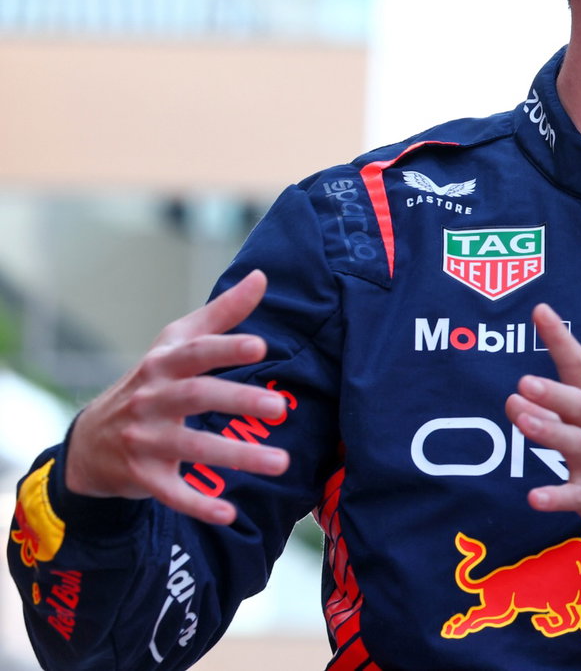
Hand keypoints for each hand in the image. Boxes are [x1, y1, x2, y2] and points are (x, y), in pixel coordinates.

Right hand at [64, 270, 289, 525]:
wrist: (90, 441)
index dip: (227, 348)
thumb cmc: (151, 381)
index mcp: (163, 365)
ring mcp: (144, 441)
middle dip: (239, 401)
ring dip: (237, 456)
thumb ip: (221, 314)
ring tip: (281, 462)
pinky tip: (229, 513)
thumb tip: (261, 276)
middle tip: (281, 408)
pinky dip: (199, 504)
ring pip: (192, 448)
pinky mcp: (143, 478)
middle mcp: (151, 401)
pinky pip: (172, 493)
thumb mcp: (175, 343)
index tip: (261, 346)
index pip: (196, 353)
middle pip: (197, 398)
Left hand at [505, 303, 580, 542]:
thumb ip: (562, 413)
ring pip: (576, 445)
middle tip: (524, 382)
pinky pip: (577, 497)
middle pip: (578, 405)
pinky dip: (556, 497)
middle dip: (552, 393)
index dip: (559, 339)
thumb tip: (519, 398)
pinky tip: (535, 498)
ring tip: (523, 421)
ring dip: (550, 431)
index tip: (539, 310)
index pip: (579, 366)